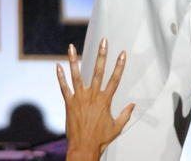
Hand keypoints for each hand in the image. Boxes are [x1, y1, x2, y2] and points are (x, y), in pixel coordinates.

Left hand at [57, 39, 133, 159]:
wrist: (84, 147)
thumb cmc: (100, 139)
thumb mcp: (117, 127)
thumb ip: (125, 114)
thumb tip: (133, 105)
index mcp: (105, 100)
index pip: (115, 79)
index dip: (119, 66)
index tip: (122, 54)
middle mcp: (93, 96)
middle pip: (98, 72)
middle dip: (102, 55)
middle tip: (103, 42)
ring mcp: (79, 98)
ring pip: (77, 75)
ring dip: (74, 60)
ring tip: (71, 47)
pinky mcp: (69, 103)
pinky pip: (64, 87)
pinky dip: (60, 77)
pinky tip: (57, 66)